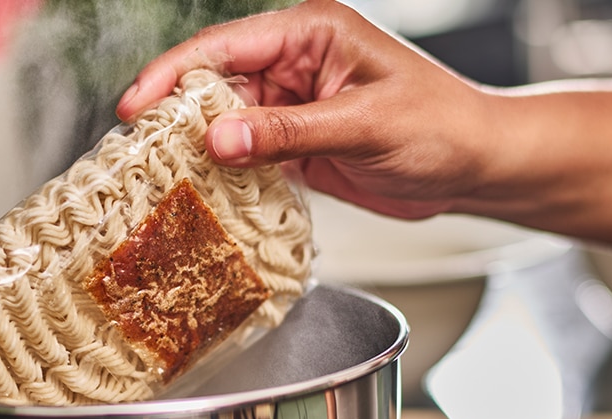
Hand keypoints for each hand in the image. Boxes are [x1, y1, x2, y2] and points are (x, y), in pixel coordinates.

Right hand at [116, 0, 496, 219]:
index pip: (225, 46)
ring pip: (225, 123)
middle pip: (215, 85)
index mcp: (310, 33)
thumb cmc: (441, 127)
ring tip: (162, 179)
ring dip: (198, 150)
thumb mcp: (364, 125)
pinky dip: (225, 174)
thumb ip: (288, 132)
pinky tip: (204, 193)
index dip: (174, 74)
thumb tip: (217, 137)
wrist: (475, 167)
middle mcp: (294, 64)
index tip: (136, 107)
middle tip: (139, 153)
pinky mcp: (295, 143)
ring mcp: (292, 106)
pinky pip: (246, 154)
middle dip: (176, 115)